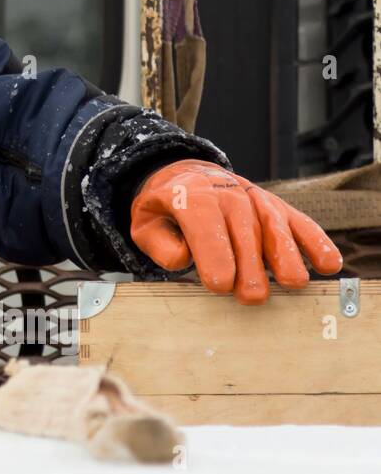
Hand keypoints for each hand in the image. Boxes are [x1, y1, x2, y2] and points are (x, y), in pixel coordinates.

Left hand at [130, 159, 342, 303]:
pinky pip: (300, 224)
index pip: (205, 226)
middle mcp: (228, 194)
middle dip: (250, 267)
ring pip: (275, 228)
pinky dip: (316, 242)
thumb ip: (161, 244)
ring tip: (293, 283)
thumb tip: (186, 259)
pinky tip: (328, 264)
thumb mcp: (146, 224)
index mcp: (191, 197)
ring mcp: (256, 199)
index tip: (219, 284)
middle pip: (243, 233)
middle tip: (251, 297)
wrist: (185, 176)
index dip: (213, 255)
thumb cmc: (166, 210)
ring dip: (286, 256)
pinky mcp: (278, 207)